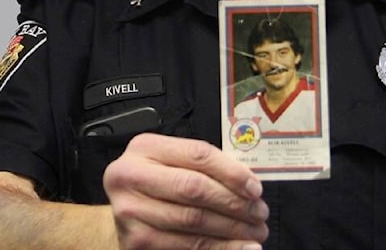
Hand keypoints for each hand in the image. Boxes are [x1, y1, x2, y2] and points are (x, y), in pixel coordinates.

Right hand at [103, 133, 269, 248]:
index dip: (232, 172)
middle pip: (195, 188)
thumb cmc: (157, 185)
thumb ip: (204, 166)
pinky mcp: (136, 242)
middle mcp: (130, 176)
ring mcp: (130, 211)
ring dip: (232, 228)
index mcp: (145, 147)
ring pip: (194, 219)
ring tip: (255, 231)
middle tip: (259, 213)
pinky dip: (220, 248)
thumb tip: (249, 184)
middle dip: (235, 203)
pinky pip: (187, 246)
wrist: (126, 212)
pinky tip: (240, 248)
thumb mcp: (172, 163)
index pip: (198, 154)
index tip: (256, 188)